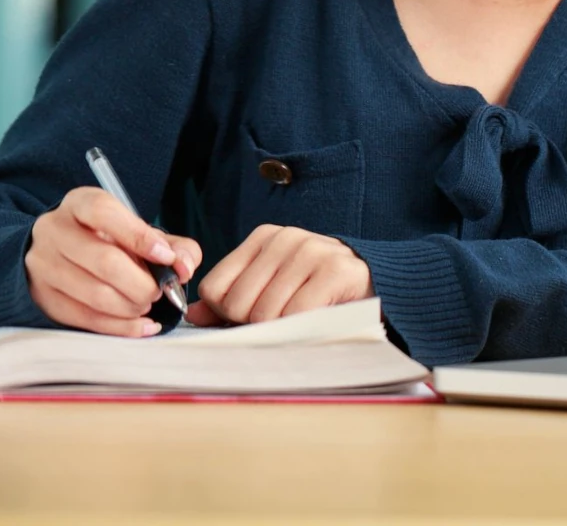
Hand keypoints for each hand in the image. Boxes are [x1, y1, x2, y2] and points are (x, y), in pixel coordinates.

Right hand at [27, 187, 200, 337]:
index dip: (140, 237)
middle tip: (160, 290)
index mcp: (79, 204)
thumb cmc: (107, 240)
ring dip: (132, 307)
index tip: (166, 257)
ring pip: (95, 294)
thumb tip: (184, 266)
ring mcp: (43, 266)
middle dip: (142, 283)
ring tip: (146, 304)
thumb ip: (173, 244)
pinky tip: (141, 325)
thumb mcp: (138, 231)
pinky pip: (85, 319)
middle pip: (104, 260)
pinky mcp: (42, 297)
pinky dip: (120, 327)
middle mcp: (54, 231)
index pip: (105, 214)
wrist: (58, 252)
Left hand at [185, 225, 372, 326]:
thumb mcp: (271, 285)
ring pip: (264, 313)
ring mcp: (311, 251)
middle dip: (252, 324)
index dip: (226, 313)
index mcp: (262, 237)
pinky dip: (299, 329)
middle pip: (237, 304)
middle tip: (278, 321)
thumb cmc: (315, 287)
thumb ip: (232, 299)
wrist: (374, 279)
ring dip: (279, 329)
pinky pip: (295, 315)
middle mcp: (284, 238)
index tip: (249, 317)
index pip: (214, 288)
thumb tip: (193, 315)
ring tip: (298, 319)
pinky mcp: (333, 271)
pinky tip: (313, 320)